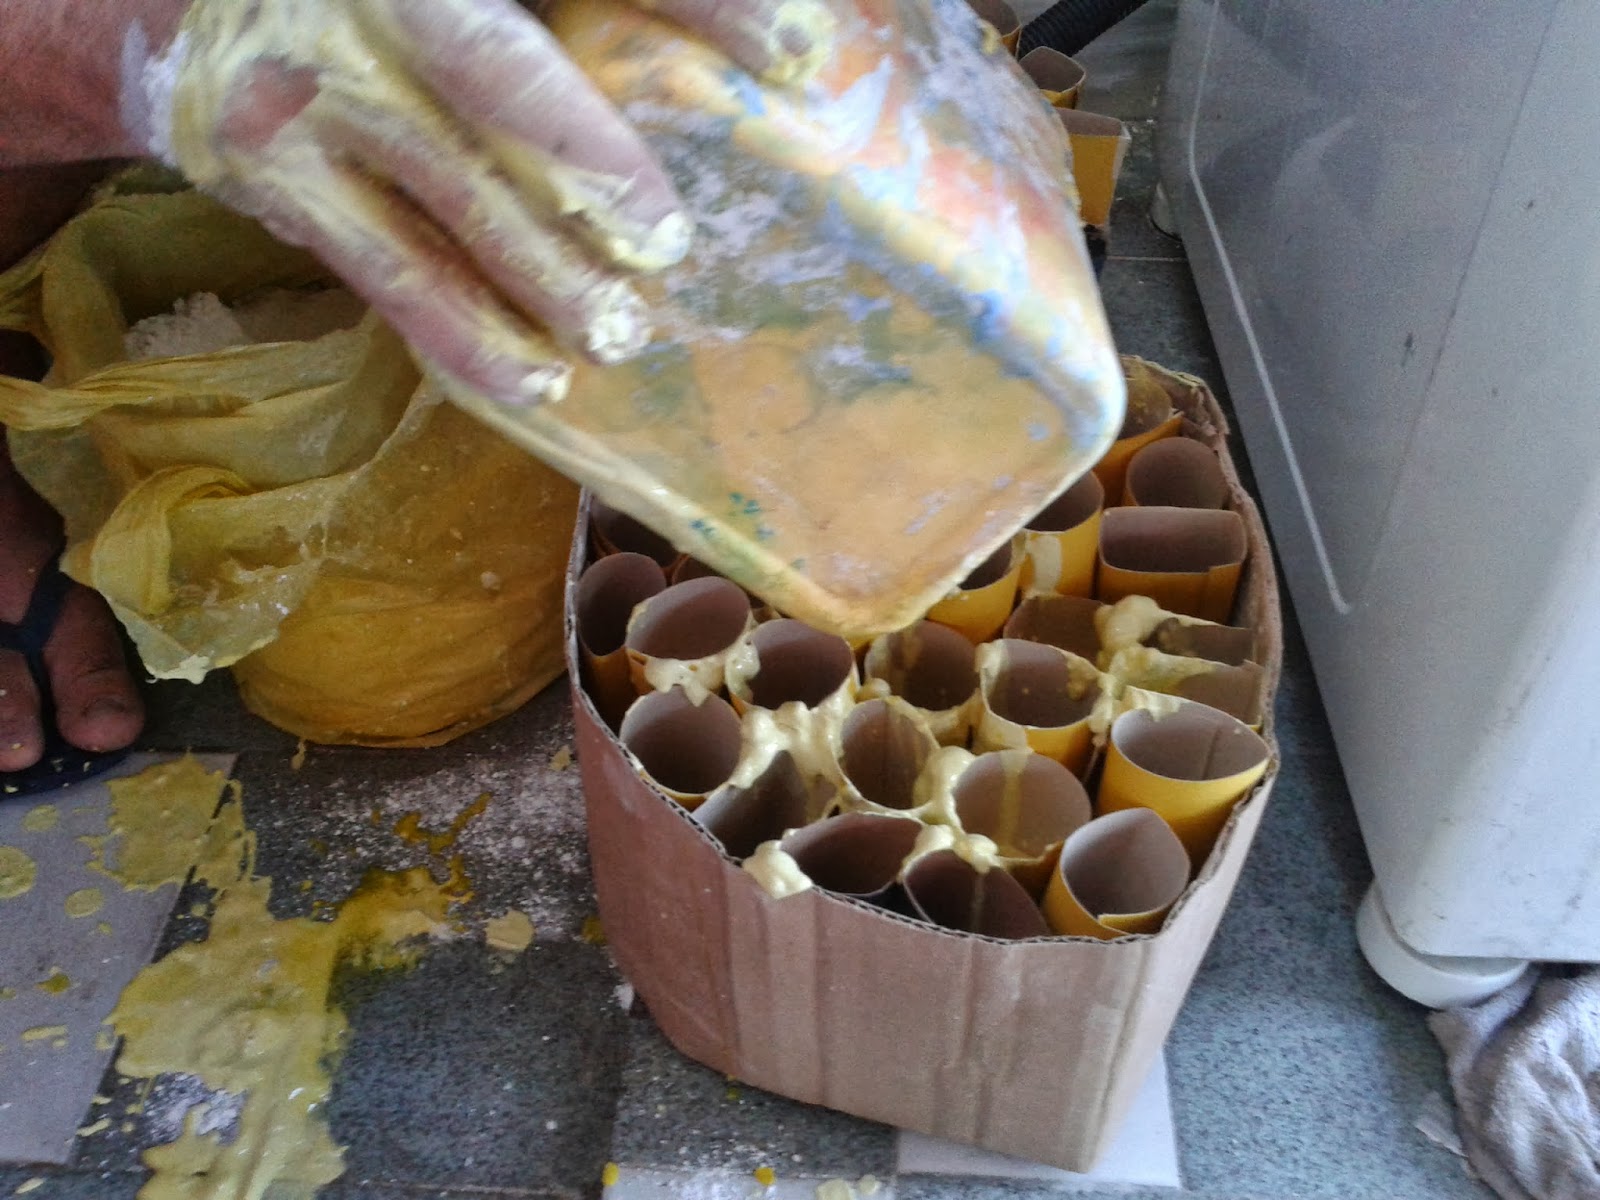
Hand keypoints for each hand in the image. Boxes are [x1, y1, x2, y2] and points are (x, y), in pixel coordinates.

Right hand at [123, 0, 832, 403]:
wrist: (203, 9)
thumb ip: (594, 13)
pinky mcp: (270, 177)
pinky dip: (461, 334)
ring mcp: (304, 88)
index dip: (701, 1)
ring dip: (537, 278)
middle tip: (669, 244)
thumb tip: (785, 59)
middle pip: (496, 77)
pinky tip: (530, 383)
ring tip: (616, 336)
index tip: (797, 55)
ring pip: (441, 192)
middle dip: (591, 162)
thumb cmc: (389, 3)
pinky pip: (385, 270)